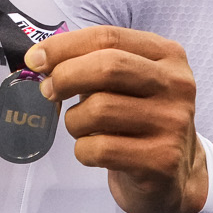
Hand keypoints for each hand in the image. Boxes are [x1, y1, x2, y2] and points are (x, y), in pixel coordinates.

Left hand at [27, 26, 205, 212]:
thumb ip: (89, 63)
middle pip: (107, 67)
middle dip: (65, 77)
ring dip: (74, 120)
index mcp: (167, 56)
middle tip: (49, 91)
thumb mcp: (123, 82)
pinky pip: (100, 148)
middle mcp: (177, 86)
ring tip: (81, 127)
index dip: (63, 46)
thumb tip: (40, 59)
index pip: (108, 37)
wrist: (172, 174)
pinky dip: (83, 149)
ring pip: (99, 109)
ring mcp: (173, 124)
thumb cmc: (136, 117)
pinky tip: (93, 151)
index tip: (35, 59)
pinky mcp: (162, 160)